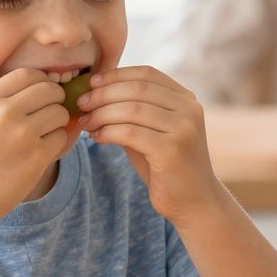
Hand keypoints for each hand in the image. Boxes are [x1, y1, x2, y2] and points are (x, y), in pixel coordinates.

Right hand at [0, 70, 71, 224]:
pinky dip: (57, 141)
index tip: (43, 90)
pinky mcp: (36, 157)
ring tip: (46, 132)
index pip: (27, 74)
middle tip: (52, 109)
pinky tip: (43, 150)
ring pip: (59, 113)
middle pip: (49, 90)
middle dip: (56, 98)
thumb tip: (28, 89)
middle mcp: (5, 113)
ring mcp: (22, 135)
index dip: (41, 80)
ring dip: (58, 121)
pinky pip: (61, 137)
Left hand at [78, 66, 228, 222]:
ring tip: (86, 122)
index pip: (147, 74)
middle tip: (81, 103)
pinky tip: (97, 137)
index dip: (116, 75)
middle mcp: (189, 110)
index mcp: (186, 99)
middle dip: (103, 94)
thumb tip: (96, 92)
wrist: (194, 203)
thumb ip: (135, 112)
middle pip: (137, 89)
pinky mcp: (171, 150)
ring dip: (102, 113)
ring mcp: (183, 129)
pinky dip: (108, 132)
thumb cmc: (167, 167)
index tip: (92, 83)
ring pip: (131, 109)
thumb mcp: (153, 132)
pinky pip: (130, 132)